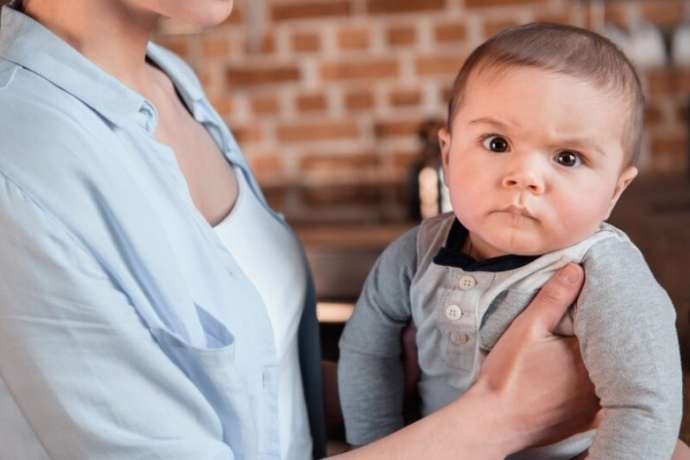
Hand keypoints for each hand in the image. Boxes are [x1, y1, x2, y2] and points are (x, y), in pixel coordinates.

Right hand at [470, 263, 600, 453]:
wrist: (492, 421)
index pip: (604, 328)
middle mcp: (598, 386)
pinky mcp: (582, 422)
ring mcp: (592, 408)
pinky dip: (588, 386)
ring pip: (603, 377)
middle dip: (594, 338)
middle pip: (606, 353)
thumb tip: (575, 268)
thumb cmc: (507, 374)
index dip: (594, 314)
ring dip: (593, 363)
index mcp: (589, 359)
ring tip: (569, 350)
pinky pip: (596, 399)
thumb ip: (554, 298)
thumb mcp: (527, 328)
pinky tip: (567, 378)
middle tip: (572, 326)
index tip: (582, 304)